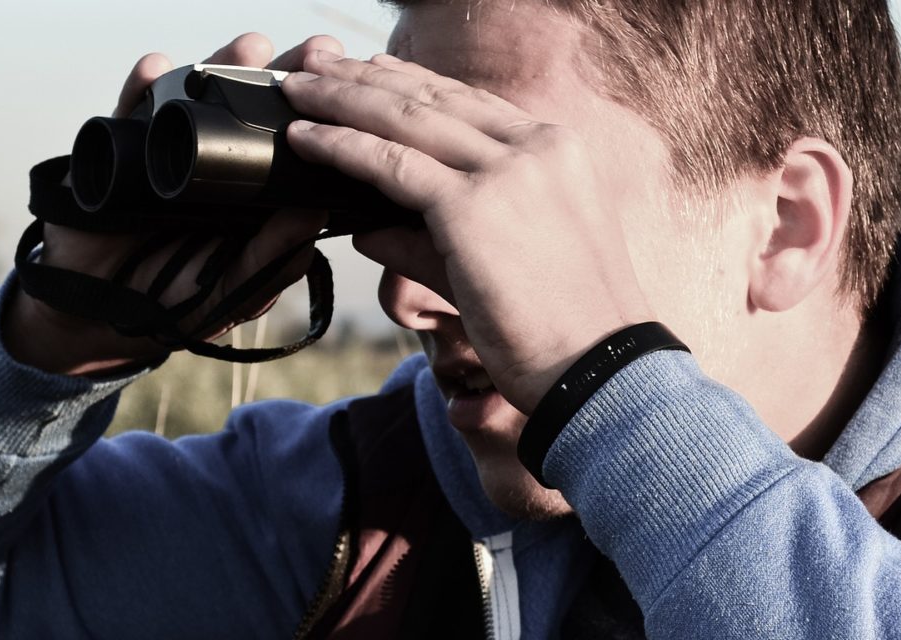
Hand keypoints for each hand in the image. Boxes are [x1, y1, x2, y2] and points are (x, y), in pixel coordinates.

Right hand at [4, 34, 342, 375]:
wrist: (97, 314)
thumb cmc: (171, 299)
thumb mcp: (231, 288)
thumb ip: (270, 258)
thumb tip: (315, 216)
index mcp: (249, 192)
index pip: (287, 142)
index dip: (316, 114)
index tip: (349, 86)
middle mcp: (211, 163)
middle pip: (249, 108)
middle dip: (281, 76)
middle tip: (314, 51)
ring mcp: (165, 153)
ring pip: (197, 99)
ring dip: (221, 65)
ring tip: (251, 47)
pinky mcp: (117, 154)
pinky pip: (128, 114)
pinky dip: (140, 88)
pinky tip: (157, 67)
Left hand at [281, 53, 655, 411]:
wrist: (602, 370)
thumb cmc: (567, 332)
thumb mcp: (508, 263)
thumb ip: (435, 241)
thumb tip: (369, 228)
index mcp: (559, 151)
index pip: (470, 104)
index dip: (411, 84)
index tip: (367, 71)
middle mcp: (538, 147)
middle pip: (434, 98)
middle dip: (366, 76)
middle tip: (316, 61)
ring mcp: (508, 172)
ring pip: (406, 119)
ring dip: (342, 99)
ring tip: (297, 86)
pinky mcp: (473, 207)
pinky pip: (391, 164)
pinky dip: (341, 146)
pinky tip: (304, 137)